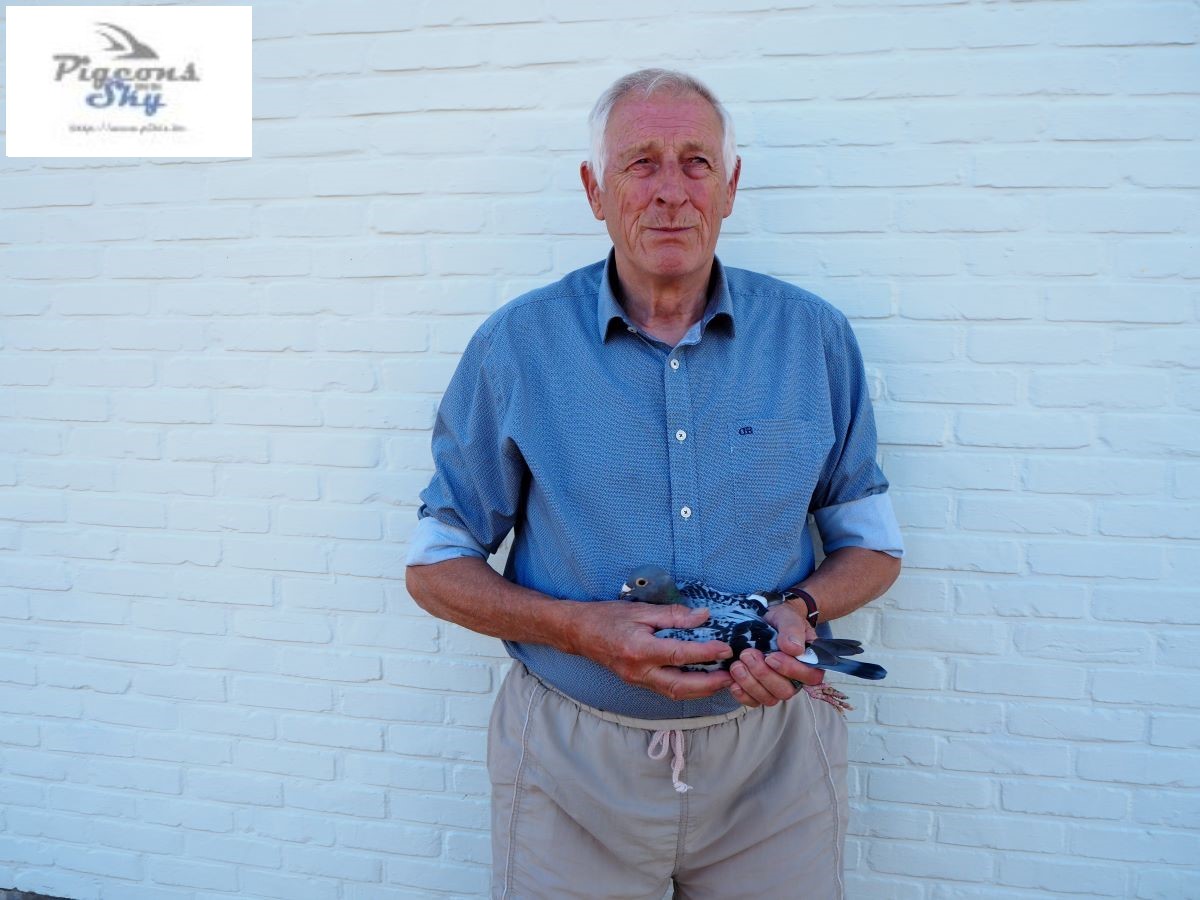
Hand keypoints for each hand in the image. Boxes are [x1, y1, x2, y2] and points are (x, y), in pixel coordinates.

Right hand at [570, 601, 733, 700]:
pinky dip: (687, 688)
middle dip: (709, 684)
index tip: (726, 648)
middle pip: (680, 686)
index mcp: (639, 649)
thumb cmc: (608, 617)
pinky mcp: (637, 683)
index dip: (705, 653)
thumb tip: (703, 617)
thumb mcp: (641, 609)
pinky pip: (666, 690)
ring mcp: (637, 681)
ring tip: (722, 681)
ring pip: (675, 693)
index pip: (679, 655)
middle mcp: (639, 671)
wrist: (579, 632)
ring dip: (701, 690)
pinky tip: (701, 681)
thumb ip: (673, 615)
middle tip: (731, 675)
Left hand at [728, 600, 823, 707]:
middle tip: (748, 655)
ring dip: (750, 684)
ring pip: (769, 699)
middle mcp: (794, 680)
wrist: (765, 619)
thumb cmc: (782, 620)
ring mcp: (776, 687)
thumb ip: (793, 631)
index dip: (791, 670)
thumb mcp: (788, 618)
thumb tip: (794, 649)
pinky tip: (732, 681)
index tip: (771, 657)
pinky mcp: (759, 690)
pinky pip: (753, 701)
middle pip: (785, 691)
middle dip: (764, 675)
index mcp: (808, 663)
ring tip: (737, 665)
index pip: (810, 677)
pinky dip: (742, 694)